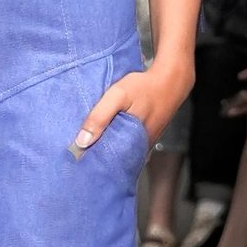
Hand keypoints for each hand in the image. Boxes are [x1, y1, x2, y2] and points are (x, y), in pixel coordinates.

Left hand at [71, 60, 193, 159]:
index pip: (107, 165)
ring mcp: (143, 144)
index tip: (75, 162)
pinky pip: (127, 144)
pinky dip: (116, 141)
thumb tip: (82, 142)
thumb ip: (100, 117)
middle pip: (113, 161)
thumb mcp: (118, 95)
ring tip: (87, 146)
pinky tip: (106, 135)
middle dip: (96, 159)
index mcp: (132, 145)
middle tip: (77, 156)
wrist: (171, 81)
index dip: (91, 164)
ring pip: (120, 153)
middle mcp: (139, 149)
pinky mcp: (145, 137)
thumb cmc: (145, 87)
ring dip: (106, 149)